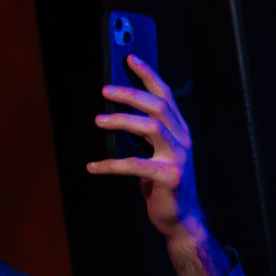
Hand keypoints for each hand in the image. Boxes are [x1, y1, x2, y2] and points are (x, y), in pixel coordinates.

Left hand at [88, 56, 225, 275]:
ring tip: (98, 120)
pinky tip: (93, 166)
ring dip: (122, 120)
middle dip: (131, 94)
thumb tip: (114, 112)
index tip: (129, 58)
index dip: (148, 74)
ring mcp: (178, 158)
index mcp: (180, 131)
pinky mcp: (169, 177)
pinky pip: (136, 165)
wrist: (181, 218)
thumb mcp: (155, 153)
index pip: (166, 96)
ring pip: (152, 128)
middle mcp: (182, 140)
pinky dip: (111, 164)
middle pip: (159, 106)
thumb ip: (144, 134)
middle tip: (104, 89)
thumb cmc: (163, 184)